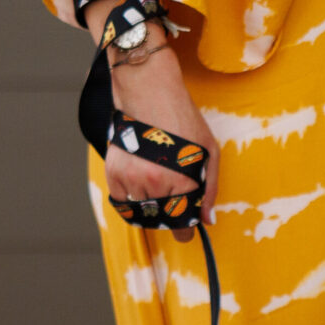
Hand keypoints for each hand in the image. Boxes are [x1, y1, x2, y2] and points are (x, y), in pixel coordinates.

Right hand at [104, 41, 220, 226]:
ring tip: (157, 177)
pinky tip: (140, 178)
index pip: (182, 226)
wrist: (149, 93)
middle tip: (171, 199)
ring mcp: (132, 179)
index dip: (184, 230)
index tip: (185, 229)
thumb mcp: (209, 152)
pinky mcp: (114, 173)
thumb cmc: (184, 120)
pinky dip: (131, 196)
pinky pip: (122, 200)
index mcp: (182, 182)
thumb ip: (210, 189)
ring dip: (150, 202)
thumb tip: (208, 219)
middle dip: (168, 216)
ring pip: (141, 210)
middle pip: (160, 220)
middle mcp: (155, 185)